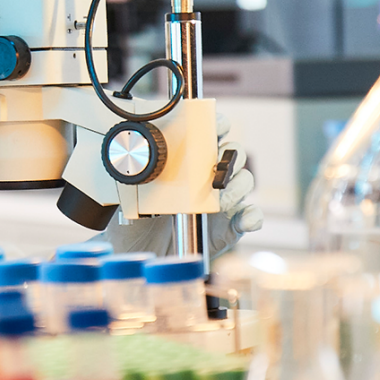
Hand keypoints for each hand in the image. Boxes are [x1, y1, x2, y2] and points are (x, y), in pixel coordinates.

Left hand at [100, 113, 258, 256]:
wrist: (140, 255)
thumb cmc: (134, 223)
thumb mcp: (128, 196)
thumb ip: (133, 177)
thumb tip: (132, 161)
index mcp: (185, 162)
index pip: (209, 134)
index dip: (218, 124)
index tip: (217, 125)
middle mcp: (207, 177)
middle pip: (234, 154)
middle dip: (231, 155)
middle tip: (216, 167)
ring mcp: (222, 201)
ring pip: (244, 182)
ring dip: (238, 186)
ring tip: (220, 199)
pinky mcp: (229, 226)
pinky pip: (250, 217)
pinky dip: (251, 217)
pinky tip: (242, 220)